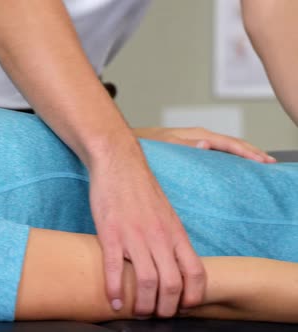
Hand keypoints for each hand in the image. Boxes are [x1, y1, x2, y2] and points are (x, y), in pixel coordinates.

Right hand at [89, 139, 205, 317]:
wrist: (119, 163)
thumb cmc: (140, 188)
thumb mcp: (166, 213)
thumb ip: (170, 238)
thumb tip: (172, 262)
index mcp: (175, 233)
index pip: (196, 272)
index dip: (194, 296)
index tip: (184, 307)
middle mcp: (159, 237)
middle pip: (172, 284)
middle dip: (166, 308)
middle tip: (157, 315)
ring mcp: (135, 236)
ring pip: (146, 281)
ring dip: (143, 305)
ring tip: (137, 312)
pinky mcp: (112, 233)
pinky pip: (115, 268)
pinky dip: (115, 289)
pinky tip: (113, 300)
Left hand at [133, 127, 275, 162]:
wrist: (129, 141)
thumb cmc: (145, 143)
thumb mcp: (164, 145)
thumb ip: (184, 145)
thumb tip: (207, 144)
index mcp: (196, 135)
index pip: (228, 143)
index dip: (247, 152)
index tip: (262, 161)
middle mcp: (198, 136)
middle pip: (232, 142)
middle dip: (252, 151)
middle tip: (270, 163)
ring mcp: (195, 141)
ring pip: (226, 146)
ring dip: (243, 153)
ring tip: (259, 163)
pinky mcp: (190, 147)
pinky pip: (217, 151)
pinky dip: (230, 156)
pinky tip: (234, 165)